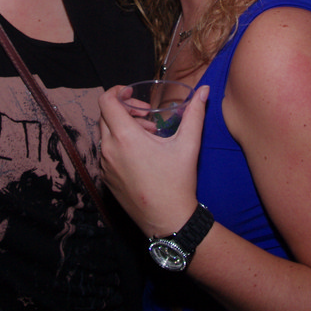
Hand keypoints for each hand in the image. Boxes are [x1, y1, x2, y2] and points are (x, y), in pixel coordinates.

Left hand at [99, 84, 208, 237]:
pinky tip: (140, 156)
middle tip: (148, 119)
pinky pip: (106, 152)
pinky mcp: (106, 178)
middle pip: (106, 116)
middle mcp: (109, 149)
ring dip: (123, 128)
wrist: (167, 220)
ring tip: (148, 138)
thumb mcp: (188, 145)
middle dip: (126, 111)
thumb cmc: (177, 182)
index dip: (117, 91)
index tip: (132, 94)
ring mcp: (105, 165)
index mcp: (125, 137)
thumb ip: (195, 114)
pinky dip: (119, 145)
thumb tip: (204, 90)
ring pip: (106, 134)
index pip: (106, 101)